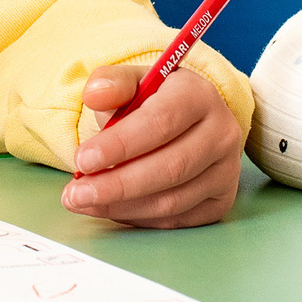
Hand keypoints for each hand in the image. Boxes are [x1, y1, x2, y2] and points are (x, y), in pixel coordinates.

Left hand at [58, 67, 242, 228]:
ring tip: (84, 202)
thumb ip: (111, 83)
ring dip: (122, 207)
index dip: (120, 144)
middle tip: (76, 194)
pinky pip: (175, 219)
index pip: (161, 122)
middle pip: (169, 168)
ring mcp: (226, 171)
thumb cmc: (156, 101)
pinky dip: (138, 218)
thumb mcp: (134, 82)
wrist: (190, 121)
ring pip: (171, 200)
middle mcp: (221, 134)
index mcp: (199, 95)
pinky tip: (111, 208)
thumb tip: (93, 94)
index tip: (82, 159)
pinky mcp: (220, 201)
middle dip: (116, 185)